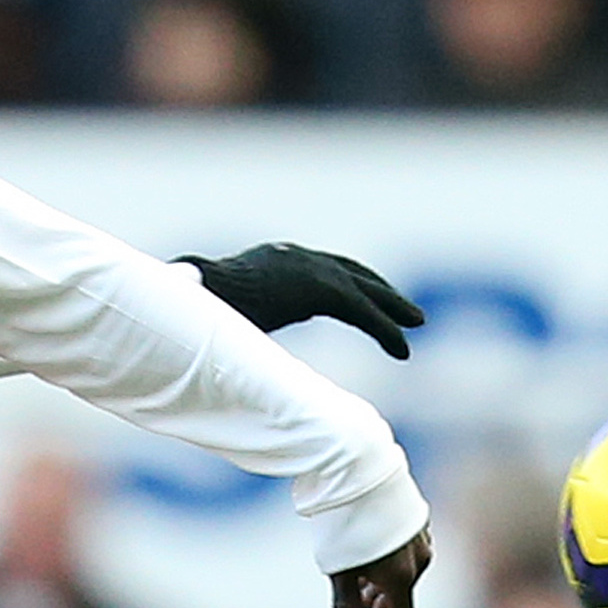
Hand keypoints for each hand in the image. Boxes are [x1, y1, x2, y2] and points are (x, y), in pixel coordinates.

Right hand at [184, 243, 422, 359]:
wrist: (191, 295)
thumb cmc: (190, 313)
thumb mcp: (216, 317)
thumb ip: (229, 325)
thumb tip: (211, 349)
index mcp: (272, 261)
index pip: (321, 269)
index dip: (347, 284)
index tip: (363, 300)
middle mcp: (296, 257)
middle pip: (350, 272)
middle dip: (380, 291)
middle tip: (408, 311)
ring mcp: (309, 268)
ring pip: (364, 290)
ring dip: (392, 308)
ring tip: (417, 324)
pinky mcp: (321, 288)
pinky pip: (361, 312)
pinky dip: (384, 330)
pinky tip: (402, 349)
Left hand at [331, 528, 430, 607]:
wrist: (358, 467)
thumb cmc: (343, 520)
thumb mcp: (336, 570)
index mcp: (400, 579)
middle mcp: (417, 564)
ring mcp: (419, 545)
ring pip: (396, 588)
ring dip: (373, 607)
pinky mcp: (414, 530)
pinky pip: (400, 567)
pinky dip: (381, 582)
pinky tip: (364, 581)